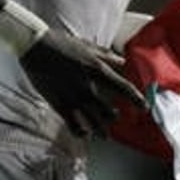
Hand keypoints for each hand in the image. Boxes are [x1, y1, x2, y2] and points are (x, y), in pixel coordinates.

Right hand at [20, 30, 147, 137]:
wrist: (35, 47)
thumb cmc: (63, 44)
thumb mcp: (89, 47)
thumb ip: (107, 56)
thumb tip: (124, 62)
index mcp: (97, 69)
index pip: (123, 88)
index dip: (136, 99)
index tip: (144, 107)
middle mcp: (87, 86)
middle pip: (109, 111)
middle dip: (115, 118)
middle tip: (117, 119)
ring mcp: (73, 97)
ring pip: (93, 122)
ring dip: (102, 130)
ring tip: (105, 135)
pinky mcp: (59, 104)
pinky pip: (74, 126)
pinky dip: (82, 133)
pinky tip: (85, 134)